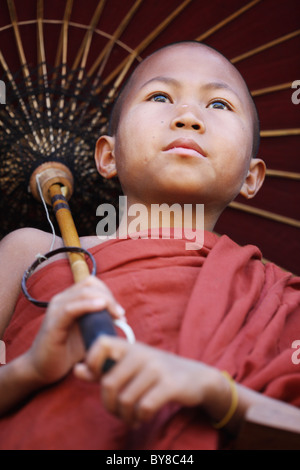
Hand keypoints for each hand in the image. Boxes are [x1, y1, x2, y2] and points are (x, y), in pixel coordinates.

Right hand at [24, 276, 124, 385]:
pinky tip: (100, 308)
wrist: (43, 368)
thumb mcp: (88, 332)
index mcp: (69, 299)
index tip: (120, 312)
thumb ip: (101, 322)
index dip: (108, 292)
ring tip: (116, 315)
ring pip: (83, 293)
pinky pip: (71, 309)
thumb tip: (121, 318)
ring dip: (104, 301)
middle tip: (120, 315)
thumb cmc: (66, 351)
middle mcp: (61, 299)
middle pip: (90, 285)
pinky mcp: (53, 323)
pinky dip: (88, 305)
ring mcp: (56, 310)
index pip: (91, 283)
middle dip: (109, 297)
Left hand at [74, 336, 219, 425]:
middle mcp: (142, 353)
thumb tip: (76, 369)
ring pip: (125, 399)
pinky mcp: (169, 384)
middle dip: (109, 406)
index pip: (101, 344)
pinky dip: (140, 417)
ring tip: (131, 418)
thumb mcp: (131, 365)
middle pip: (109, 383)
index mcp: (130, 347)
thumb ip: (103, 368)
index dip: (92, 362)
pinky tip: (143, 417)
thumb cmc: (157, 372)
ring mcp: (156, 368)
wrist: (196, 377)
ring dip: (125, 416)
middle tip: (118, 412)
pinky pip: (144, 407)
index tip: (98, 380)